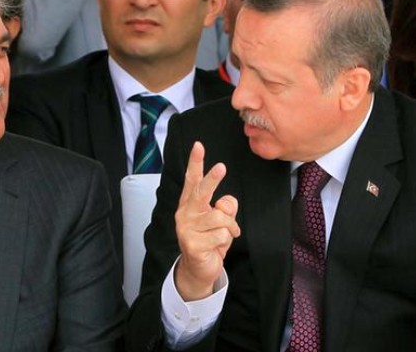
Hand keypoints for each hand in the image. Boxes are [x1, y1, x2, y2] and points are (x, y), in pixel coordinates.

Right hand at [174, 142, 239, 300]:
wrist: (199, 269)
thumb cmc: (210, 240)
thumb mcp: (220, 221)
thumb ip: (225, 208)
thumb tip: (225, 203)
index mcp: (190, 204)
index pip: (192, 180)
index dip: (195, 162)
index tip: (199, 145)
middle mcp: (185, 213)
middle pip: (201, 192)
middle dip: (212, 179)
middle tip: (221, 167)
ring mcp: (186, 229)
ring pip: (220, 218)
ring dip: (230, 227)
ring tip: (227, 235)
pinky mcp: (192, 244)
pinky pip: (221, 235)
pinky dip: (226, 241)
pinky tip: (217, 247)